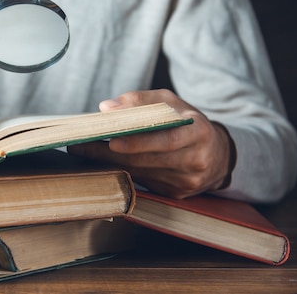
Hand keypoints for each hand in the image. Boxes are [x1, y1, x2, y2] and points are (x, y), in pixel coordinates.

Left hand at [67, 89, 234, 198]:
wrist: (217, 155)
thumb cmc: (187, 122)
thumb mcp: (170, 102)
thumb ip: (140, 100)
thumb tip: (107, 107)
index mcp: (198, 132)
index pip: (165, 139)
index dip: (137, 141)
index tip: (109, 139)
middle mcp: (195, 160)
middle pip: (146, 159)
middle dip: (108, 153)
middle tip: (78, 145)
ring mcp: (186, 181)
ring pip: (140, 173)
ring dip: (109, 163)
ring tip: (83, 152)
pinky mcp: (177, 194)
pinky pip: (143, 183)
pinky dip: (121, 172)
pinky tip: (102, 164)